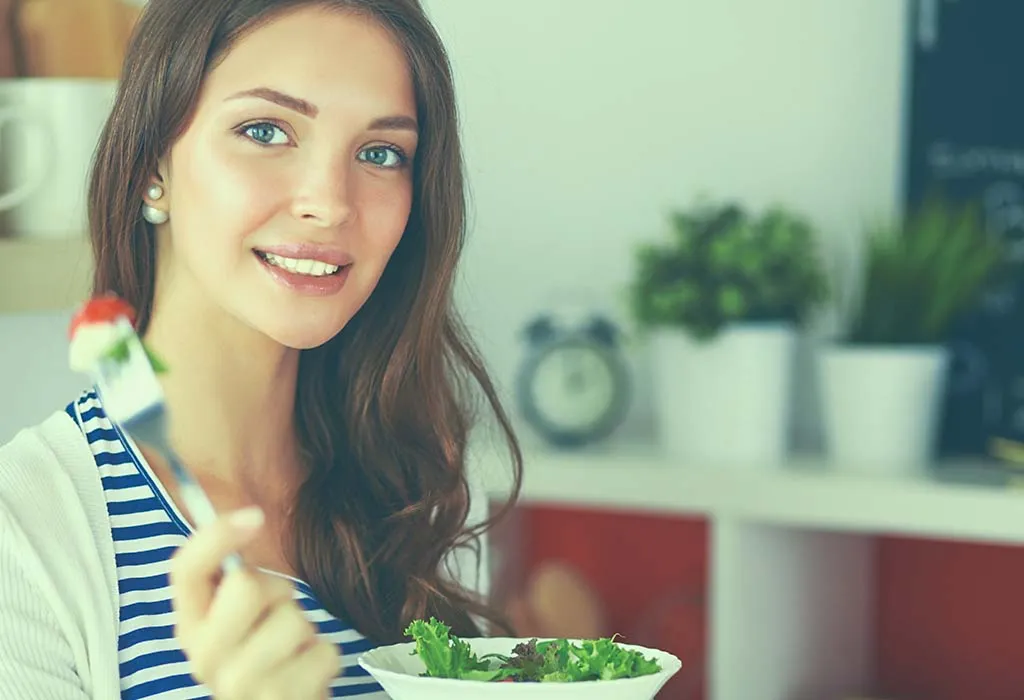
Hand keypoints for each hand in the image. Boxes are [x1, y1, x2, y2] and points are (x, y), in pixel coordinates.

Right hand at [170, 507, 339, 698]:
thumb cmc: (265, 654)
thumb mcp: (238, 617)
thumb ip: (233, 578)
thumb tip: (246, 516)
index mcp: (190, 626)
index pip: (185, 570)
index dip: (216, 535)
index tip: (253, 515)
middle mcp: (204, 657)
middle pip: (246, 586)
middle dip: (276, 590)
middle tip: (277, 612)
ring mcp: (239, 685)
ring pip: (293, 620)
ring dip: (305, 629)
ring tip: (292, 650)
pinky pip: (324, 650)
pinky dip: (325, 656)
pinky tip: (306, 672)